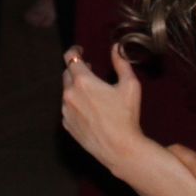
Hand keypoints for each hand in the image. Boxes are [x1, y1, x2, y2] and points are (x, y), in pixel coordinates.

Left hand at [60, 44, 145, 170]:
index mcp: (83, 81)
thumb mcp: (130, 85)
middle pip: (67, 74)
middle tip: (90, 72)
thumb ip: (121, 63)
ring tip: (92, 94)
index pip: (70, 57)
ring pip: (66, 92)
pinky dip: (75, 104)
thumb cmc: (126, 116)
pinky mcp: (67, 125)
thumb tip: (115, 47)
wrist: (119, 148)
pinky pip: (67, 108)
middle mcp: (69, 94)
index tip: (80, 50)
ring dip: (75, 88)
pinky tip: (89, 110)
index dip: (74, 51)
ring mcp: (66, 111)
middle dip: (77, 70)